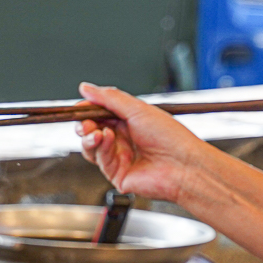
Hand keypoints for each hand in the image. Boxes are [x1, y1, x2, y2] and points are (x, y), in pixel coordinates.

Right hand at [75, 82, 206, 202]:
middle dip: (85, 125)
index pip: (101, 114)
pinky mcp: (117, 174)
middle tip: (86, 122)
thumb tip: (86, 88)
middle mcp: (124, 140)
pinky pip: (100, 160)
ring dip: (90, 137)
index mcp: (130, 122)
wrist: (183, 165)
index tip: (80, 107)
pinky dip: (102, 147)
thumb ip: (109, 98)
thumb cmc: (171, 137)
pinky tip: (108, 139)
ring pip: (91, 147)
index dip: (88, 111)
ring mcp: (120, 158)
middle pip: (92, 131)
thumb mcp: (138, 109)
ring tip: (97, 132)